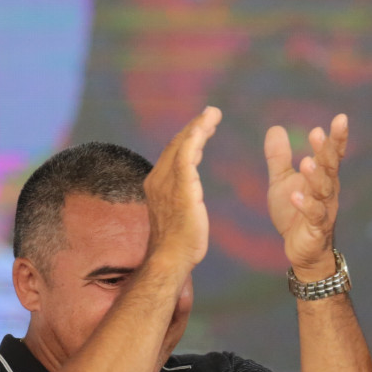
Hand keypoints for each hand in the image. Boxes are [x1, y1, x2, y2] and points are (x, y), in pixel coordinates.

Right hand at [143, 106, 222, 269]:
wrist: (171, 258)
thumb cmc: (180, 244)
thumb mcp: (179, 214)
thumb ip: (182, 197)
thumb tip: (190, 193)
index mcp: (157, 184)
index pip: (173, 153)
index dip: (189, 138)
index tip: (204, 127)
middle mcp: (158, 179)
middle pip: (176, 145)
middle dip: (194, 127)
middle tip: (212, 113)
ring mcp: (167, 183)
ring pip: (182, 146)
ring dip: (198, 128)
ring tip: (213, 115)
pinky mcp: (179, 188)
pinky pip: (185, 157)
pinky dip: (194, 140)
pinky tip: (204, 128)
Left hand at [265, 114, 347, 280]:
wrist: (302, 250)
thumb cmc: (295, 214)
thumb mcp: (283, 181)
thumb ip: (279, 157)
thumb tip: (275, 128)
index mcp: (323, 177)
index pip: (333, 154)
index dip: (337, 138)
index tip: (341, 118)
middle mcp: (328, 191)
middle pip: (330, 168)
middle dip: (325, 151)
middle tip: (318, 133)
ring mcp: (324, 210)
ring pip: (323, 190)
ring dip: (316, 176)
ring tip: (306, 162)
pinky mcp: (316, 229)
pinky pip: (313, 216)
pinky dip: (305, 205)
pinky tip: (295, 196)